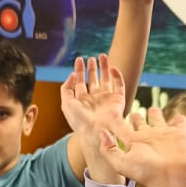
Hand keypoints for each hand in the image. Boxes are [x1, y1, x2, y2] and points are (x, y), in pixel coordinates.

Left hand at [60, 56, 126, 183]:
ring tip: (102, 56)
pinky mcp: (118, 100)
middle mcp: (95, 99)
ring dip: (104, 68)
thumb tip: (71, 74)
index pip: (80, 83)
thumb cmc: (80, 121)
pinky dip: (117, 76)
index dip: (79, 71)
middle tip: (91, 58)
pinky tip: (112, 68)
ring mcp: (107, 99)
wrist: (96, 131)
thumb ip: (66, 88)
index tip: (79, 59)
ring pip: (106, 80)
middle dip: (92, 68)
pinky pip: (119, 85)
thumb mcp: (66, 103)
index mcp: (82, 101)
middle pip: (93, 80)